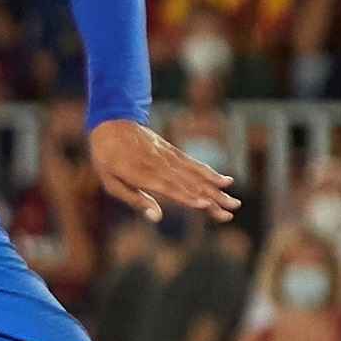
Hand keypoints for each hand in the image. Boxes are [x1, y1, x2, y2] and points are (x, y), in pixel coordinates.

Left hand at [88, 117, 237, 222]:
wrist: (112, 123)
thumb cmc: (107, 158)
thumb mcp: (111, 182)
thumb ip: (135, 200)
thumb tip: (157, 217)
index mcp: (141, 174)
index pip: (169, 188)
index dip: (187, 197)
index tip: (205, 205)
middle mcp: (159, 165)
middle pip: (189, 183)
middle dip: (212, 197)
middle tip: (232, 209)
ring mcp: (168, 157)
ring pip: (195, 174)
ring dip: (216, 188)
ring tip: (234, 198)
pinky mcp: (173, 152)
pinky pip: (193, 164)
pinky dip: (210, 172)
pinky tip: (224, 180)